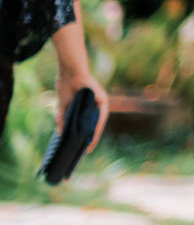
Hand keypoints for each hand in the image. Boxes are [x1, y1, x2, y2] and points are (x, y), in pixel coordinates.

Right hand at [51, 3, 107, 151]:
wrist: (70, 71)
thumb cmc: (66, 85)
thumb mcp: (62, 105)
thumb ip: (61, 118)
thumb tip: (59, 133)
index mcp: (85, 107)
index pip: (86, 125)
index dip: (84, 137)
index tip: (81, 151)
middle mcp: (94, 105)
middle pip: (92, 126)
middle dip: (88, 139)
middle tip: (83, 154)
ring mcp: (99, 103)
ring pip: (97, 124)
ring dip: (93, 136)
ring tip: (88, 149)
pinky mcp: (102, 100)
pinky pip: (100, 117)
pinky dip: (96, 127)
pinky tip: (92, 137)